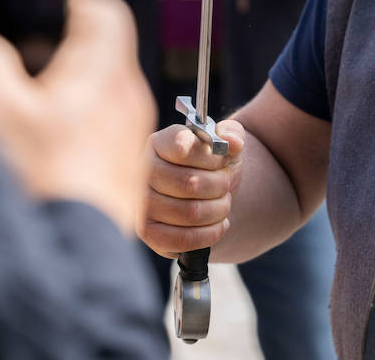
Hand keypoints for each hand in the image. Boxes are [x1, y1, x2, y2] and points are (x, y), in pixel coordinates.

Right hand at [0, 0, 155, 235]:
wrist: (68, 255)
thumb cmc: (36, 179)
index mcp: (105, 72)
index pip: (108, 14)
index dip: (80, 8)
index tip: (60, 16)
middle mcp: (129, 100)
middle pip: (105, 57)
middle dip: (67, 59)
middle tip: (30, 77)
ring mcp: (132, 138)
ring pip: (104, 99)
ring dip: (71, 101)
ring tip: (33, 124)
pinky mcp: (127, 173)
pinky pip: (105, 136)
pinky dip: (78, 136)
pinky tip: (46, 159)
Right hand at [140, 119, 245, 257]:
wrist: (205, 196)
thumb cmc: (211, 166)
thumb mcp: (225, 144)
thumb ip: (231, 134)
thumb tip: (232, 142)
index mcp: (159, 143)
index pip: (182, 146)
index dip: (210, 156)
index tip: (221, 160)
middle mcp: (143, 172)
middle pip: (190, 183)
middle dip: (219, 185)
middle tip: (225, 184)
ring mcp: (142, 204)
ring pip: (190, 213)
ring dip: (219, 210)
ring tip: (223, 203)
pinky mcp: (148, 233)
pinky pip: (183, 239)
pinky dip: (210, 234)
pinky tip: (219, 224)